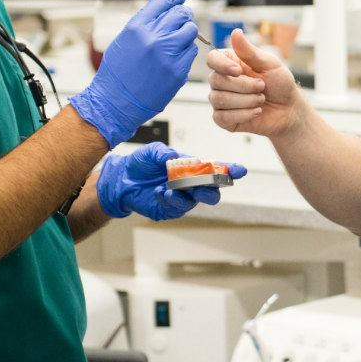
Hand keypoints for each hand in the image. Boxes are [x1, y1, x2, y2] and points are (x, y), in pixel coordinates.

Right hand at [68, 0, 198, 146]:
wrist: (116, 101)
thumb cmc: (117, 71)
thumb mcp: (124, 39)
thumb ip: (143, 21)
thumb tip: (159, 2)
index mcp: (137, 27)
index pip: (164, 1)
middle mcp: (154, 38)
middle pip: (181, 14)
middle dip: (183, 13)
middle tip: (182, 16)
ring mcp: (168, 55)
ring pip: (190, 31)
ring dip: (186, 31)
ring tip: (177, 38)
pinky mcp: (178, 71)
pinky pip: (191, 52)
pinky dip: (186, 50)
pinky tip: (177, 54)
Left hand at [95, 143, 245, 221]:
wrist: (120, 179)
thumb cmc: (140, 164)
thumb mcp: (152, 151)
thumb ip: (163, 153)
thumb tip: (175, 158)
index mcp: (192, 168)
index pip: (216, 170)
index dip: (230, 170)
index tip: (239, 170)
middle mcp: (190, 185)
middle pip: (211, 192)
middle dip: (211, 190)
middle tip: (201, 187)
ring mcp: (181, 198)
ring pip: (195, 203)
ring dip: (185, 196)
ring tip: (170, 190)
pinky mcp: (169, 210)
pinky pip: (176, 208)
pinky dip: (169, 200)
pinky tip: (159, 192)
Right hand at [207, 28, 303, 138]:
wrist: (288, 109)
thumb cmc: (279, 83)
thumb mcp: (269, 63)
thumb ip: (250, 51)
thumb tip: (235, 32)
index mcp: (230, 63)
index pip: (212, 59)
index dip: (222, 65)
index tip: (238, 70)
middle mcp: (222, 81)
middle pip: (216, 81)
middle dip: (244, 86)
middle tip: (262, 87)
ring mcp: (221, 100)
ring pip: (220, 99)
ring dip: (246, 100)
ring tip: (261, 99)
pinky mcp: (224, 119)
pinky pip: (222, 117)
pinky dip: (243, 114)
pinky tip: (256, 111)